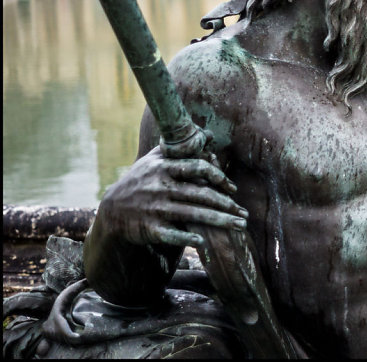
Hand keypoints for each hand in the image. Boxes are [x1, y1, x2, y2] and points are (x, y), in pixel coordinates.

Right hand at [96, 146, 248, 248]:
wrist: (112, 209)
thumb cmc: (140, 181)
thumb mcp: (154, 160)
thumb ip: (180, 147)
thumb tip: (208, 134)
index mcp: (164, 168)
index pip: (198, 168)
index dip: (219, 177)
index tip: (233, 189)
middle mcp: (161, 187)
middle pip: (201, 195)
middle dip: (227, 205)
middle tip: (245, 214)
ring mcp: (155, 208)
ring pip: (193, 214)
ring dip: (220, 221)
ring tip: (239, 226)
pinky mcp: (149, 228)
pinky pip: (172, 234)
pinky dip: (187, 237)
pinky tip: (204, 242)